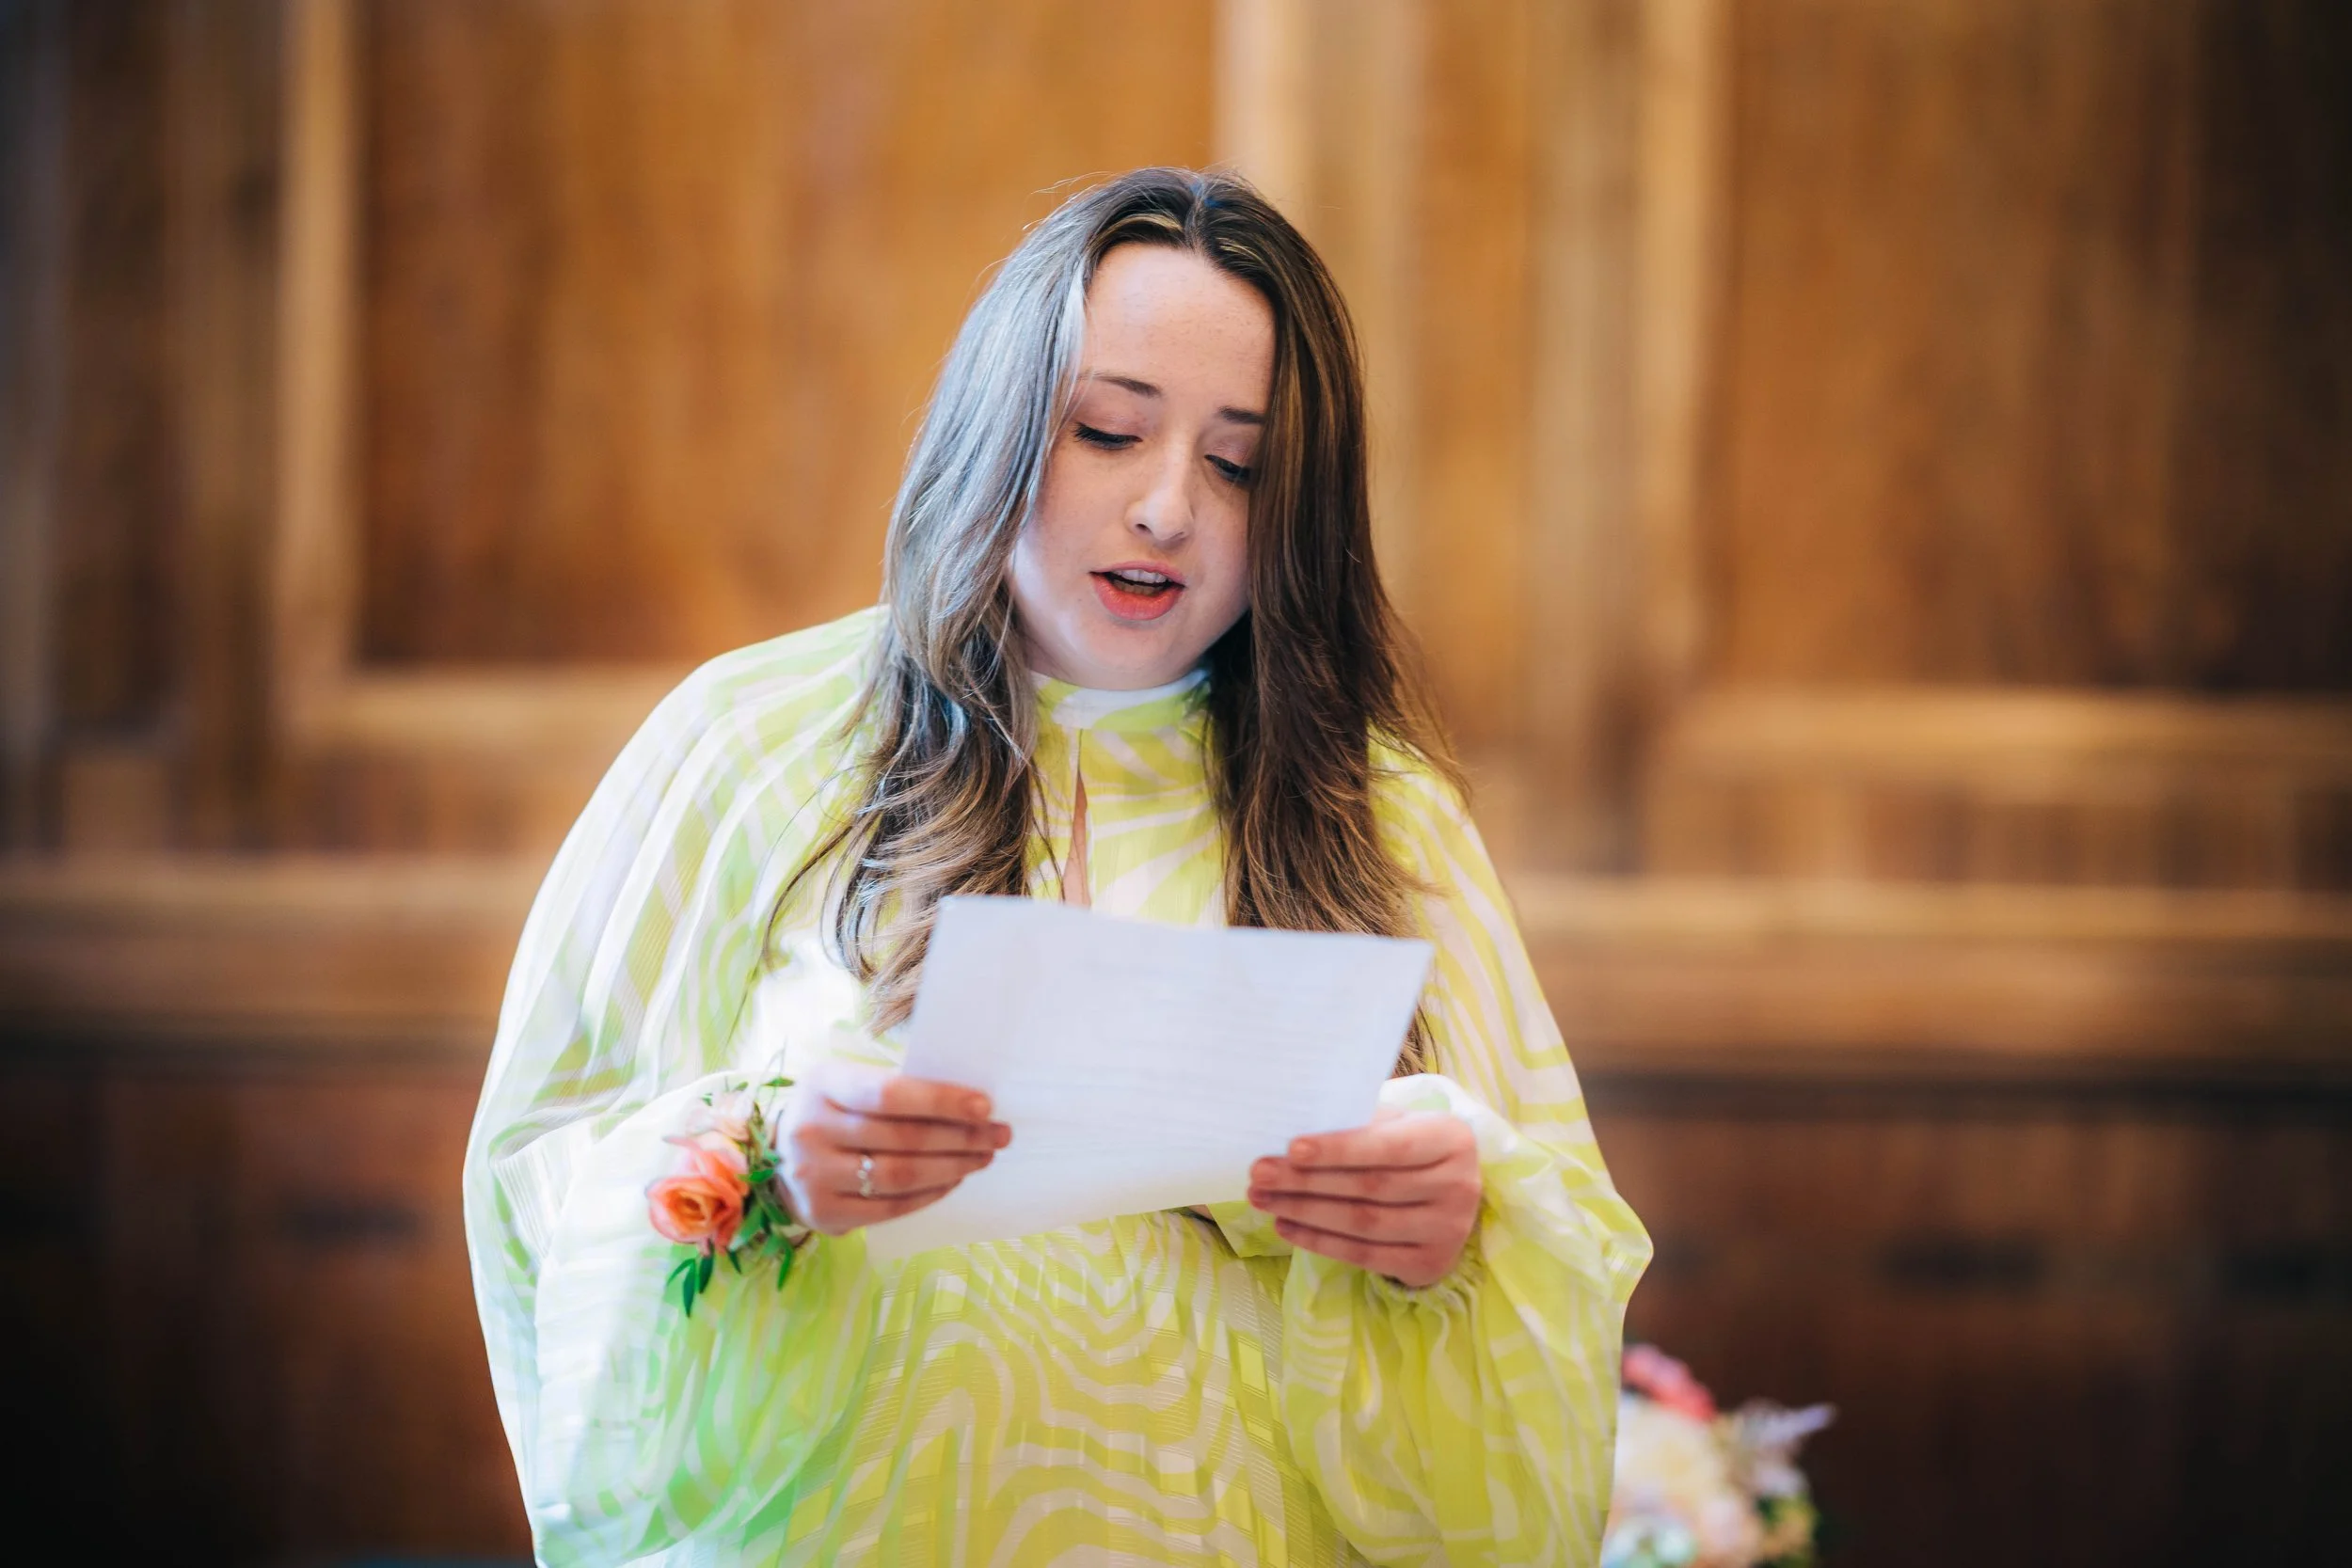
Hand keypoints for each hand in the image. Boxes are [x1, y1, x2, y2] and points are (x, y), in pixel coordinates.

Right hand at [774, 1060, 1010, 1235]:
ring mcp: (813, 1175)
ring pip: (900, 1175)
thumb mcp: (849, 1083)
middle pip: (903, 1138)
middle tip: (999, 1134)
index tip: (984, 1106)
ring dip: (952, 1167)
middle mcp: (811, 1129)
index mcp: (823, 1084)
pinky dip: (929, 1194)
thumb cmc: (833, 1111)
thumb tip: (968, 1101)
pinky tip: (953, 1181)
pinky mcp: (823, 1212)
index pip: (889, 1094)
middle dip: (961, 1137)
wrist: (779, 1156)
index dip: (940, 1100)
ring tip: (983, 1158)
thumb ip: (896, 1088)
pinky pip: (890, 1206)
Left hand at [1247, 1106, 1480, 1288]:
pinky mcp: (1429, 1264)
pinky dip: (1319, 1242)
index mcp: (1452, 1139)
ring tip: (1264, 1200)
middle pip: (1370, 1186)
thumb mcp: (1397, 1124)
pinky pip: (1364, 1255)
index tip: (1292, 1148)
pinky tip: (1286, 1226)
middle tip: (1259, 1174)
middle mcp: (1459, 1186)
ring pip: (1363, 1223)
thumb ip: (1359, 1124)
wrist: (1450, 1194)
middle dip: (1307, 1181)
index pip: (1389, 1146)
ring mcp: (1448, 1231)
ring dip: (1305, 1212)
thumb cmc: (1411, 1147)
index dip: (1339, 1149)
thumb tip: (1292, 1138)